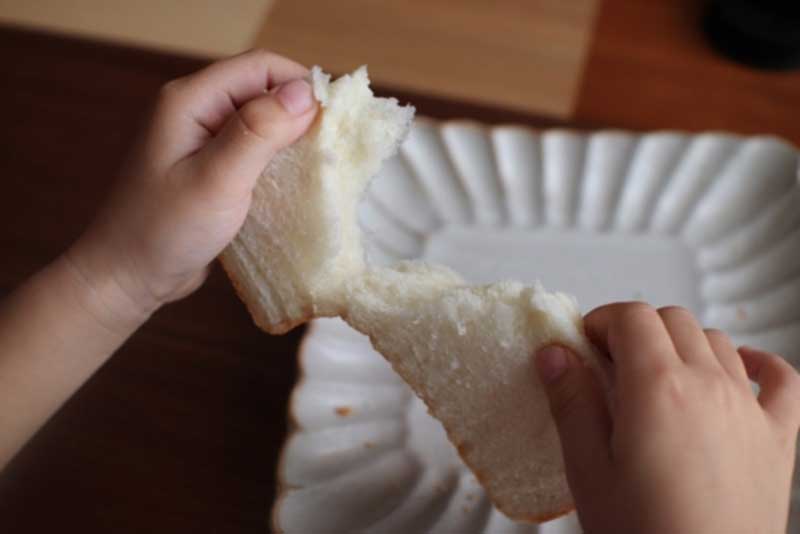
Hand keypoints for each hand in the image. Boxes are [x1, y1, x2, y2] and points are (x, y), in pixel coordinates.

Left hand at [67, 50, 318, 322]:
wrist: (127, 277)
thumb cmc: (164, 230)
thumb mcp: (216, 180)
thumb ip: (258, 132)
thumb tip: (305, 92)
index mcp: (191, 100)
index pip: (260, 68)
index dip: (300, 85)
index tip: (334, 119)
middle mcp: (196, 110)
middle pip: (262, 89)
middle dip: (300, 111)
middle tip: (332, 145)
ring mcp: (202, 139)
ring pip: (261, 120)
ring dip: (292, 137)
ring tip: (320, 164)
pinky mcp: (211, 166)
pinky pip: (254, 148)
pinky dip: (278, 159)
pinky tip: (295, 181)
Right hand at [535, 303, 799, 533]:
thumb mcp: (587, 469)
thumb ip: (571, 402)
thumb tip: (555, 353)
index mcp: (658, 389)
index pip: (632, 316)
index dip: (601, 320)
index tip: (583, 343)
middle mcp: (709, 386)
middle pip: (672, 319)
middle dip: (636, 328)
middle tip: (609, 361)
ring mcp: (748, 409)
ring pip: (716, 340)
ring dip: (682, 342)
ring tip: (656, 374)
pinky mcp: (777, 438)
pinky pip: (780, 379)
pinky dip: (757, 363)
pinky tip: (738, 368)